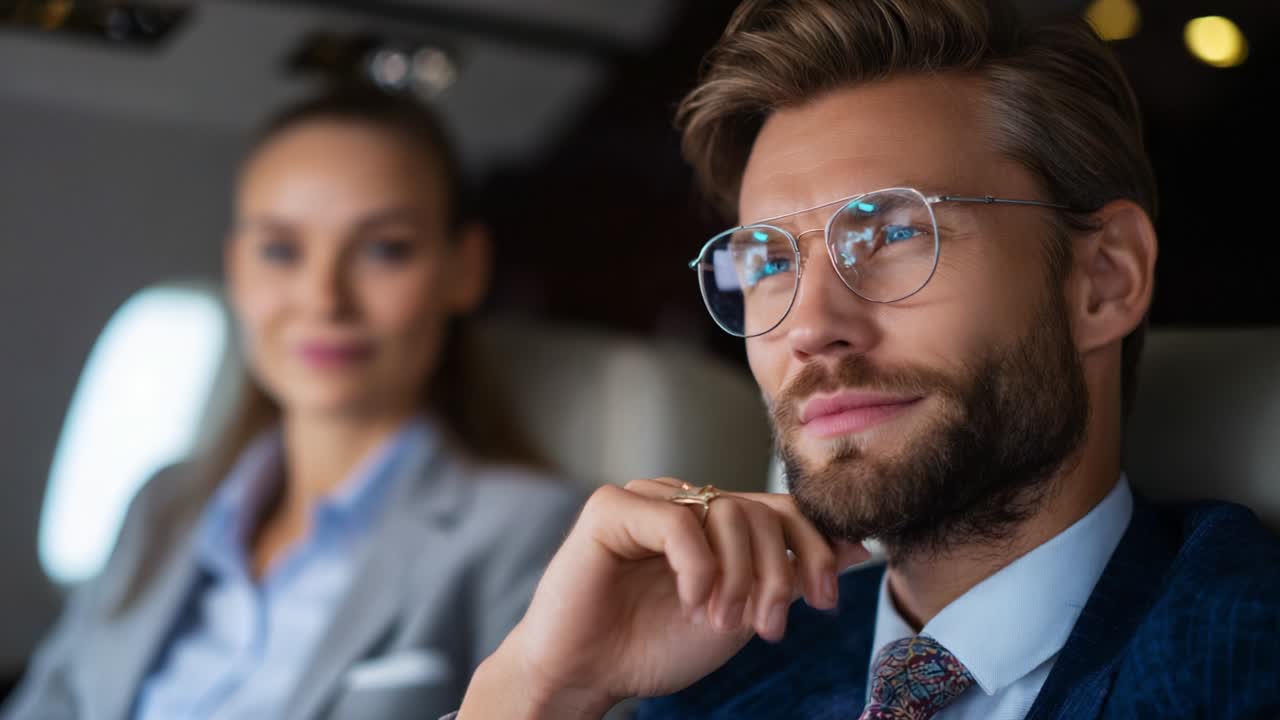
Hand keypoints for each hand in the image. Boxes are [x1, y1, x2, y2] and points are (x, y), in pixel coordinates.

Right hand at [458, 478, 869, 718]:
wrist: (585, 673)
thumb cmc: (653, 646)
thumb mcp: (741, 615)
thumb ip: (788, 577)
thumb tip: (860, 546)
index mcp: (714, 523)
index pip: (782, 510)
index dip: (814, 548)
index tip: (825, 599)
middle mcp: (684, 501)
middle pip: (761, 512)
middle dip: (777, 575)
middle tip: (767, 629)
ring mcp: (647, 498)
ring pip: (725, 512)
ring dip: (739, 577)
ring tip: (723, 623)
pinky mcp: (611, 508)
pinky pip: (677, 521)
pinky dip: (698, 566)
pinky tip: (693, 601)